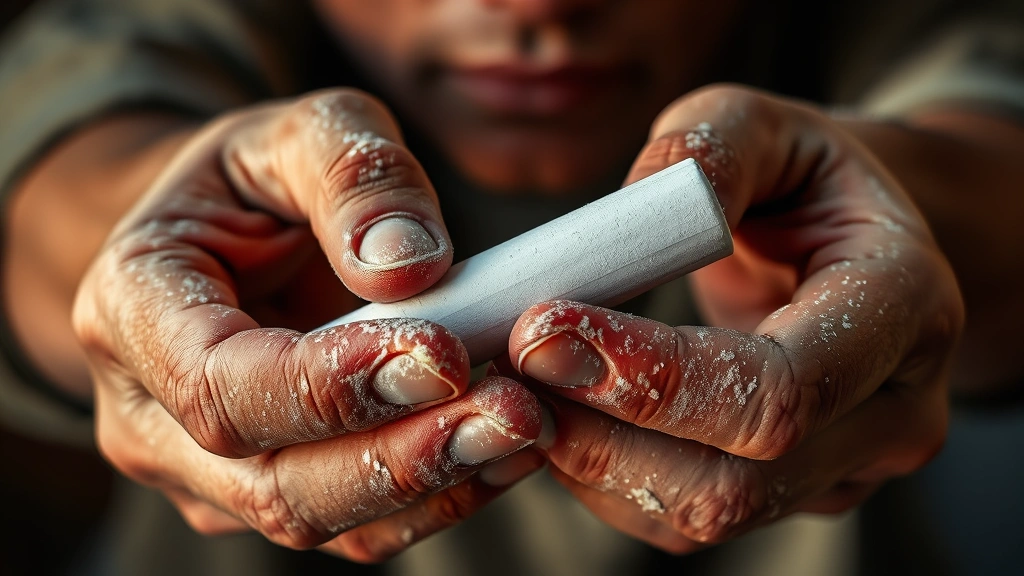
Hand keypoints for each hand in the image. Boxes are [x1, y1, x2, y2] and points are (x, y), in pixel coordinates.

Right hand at [72, 90, 542, 561]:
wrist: (231, 233)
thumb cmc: (258, 178)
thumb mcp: (301, 133)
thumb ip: (353, 177)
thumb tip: (409, 265)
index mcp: (131, 310)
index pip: (219, 383)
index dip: (329, 383)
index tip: (442, 353)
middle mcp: (152, 415)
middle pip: (270, 481)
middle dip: (400, 456)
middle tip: (513, 411)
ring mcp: (207, 471)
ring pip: (317, 519)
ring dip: (433, 485)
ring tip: (527, 426)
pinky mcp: (272, 492)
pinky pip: (355, 526)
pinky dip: (438, 496)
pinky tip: (507, 448)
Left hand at [506, 85, 962, 551]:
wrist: (842, 246)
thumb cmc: (800, 180)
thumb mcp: (763, 125)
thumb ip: (708, 148)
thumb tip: (636, 212)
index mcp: (905, 308)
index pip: (780, 385)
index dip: (654, 376)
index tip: (542, 329)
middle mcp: (892, 411)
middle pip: (737, 479)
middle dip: (603, 432)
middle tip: (508, 364)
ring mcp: (845, 470)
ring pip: (702, 512)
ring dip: (588, 459)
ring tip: (516, 385)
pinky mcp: (789, 496)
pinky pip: (681, 517)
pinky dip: (600, 476)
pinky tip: (557, 413)